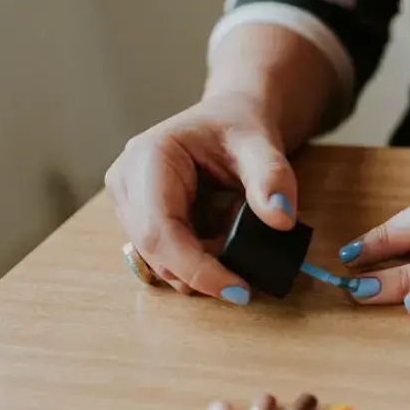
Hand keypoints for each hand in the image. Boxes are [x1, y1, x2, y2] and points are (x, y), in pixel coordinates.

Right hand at [105, 93, 297, 303]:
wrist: (231, 119)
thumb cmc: (240, 126)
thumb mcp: (262, 145)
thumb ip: (272, 178)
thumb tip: (282, 219)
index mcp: (147, 158)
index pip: (160, 230)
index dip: (196, 268)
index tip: (238, 290)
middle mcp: (127, 182)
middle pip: (155, 251)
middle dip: (203, 271)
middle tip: (247, 273)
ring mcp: (130, 204)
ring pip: (160, 260)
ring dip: (203, 265)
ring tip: (235, 234)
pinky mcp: (142, 220)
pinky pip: (168, 257)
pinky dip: (200, 259)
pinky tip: (223, 238)